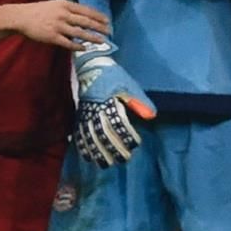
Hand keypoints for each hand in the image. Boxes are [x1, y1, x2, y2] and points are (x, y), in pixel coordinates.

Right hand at [12, 0, 109, 50]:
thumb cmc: (38, 11)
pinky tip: (84, 48)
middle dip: (99, 27)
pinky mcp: (52, 37)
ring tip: (101, 41)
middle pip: (86, 21)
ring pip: (79, 33)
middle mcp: (63, 14)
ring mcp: (58, 26)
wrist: (21, 17)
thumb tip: (82, 18)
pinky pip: (68, 43)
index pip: (86, 10)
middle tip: (109, 31)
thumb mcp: (55, 5)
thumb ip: (68, 10)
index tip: (107, 20)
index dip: (98, 16)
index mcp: (65, 4)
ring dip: (92, 37)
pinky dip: (77, 46)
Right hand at [71, 47, 156, 167]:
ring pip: (90, 136)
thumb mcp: (128, 85)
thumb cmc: (112, 76)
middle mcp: (96, 110)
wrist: (90, 66)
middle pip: (104, 134)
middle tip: (123, 160)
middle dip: (113, 148)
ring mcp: (86, 114)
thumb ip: (139, 102)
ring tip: (105, 164)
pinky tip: (88, 157)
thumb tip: (151, 116)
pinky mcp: (80, 115)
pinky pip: (79, 133)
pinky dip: (83, 146)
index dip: (127, 136)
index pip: (119, 124)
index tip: (135, 145)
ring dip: (98, 151)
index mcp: (109, 102)